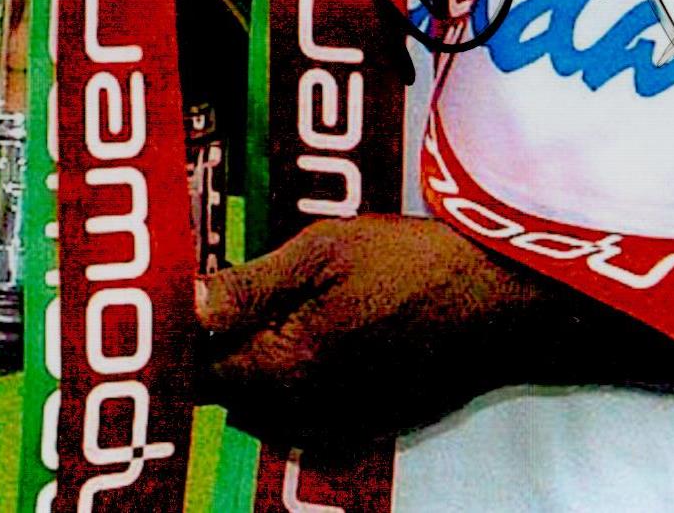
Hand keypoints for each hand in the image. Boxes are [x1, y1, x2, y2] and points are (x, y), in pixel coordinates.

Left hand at [198, 217, 578, 454]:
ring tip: (272, 312)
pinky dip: (297, 385)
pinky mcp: (372, 422)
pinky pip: (310, 416)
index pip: (204, 374)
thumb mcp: (323, 250)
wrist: (497, 300)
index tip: (176, 304)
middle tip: (223, 297)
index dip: (184, 339)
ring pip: (271, 408)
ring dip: (257, 370)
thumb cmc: (411, 263)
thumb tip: (189, 306)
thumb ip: (250, 286)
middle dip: (219, 353)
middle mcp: (309, 410)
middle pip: (234, 395)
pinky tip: (316, 338)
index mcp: (288, 367)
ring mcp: (343, 422)